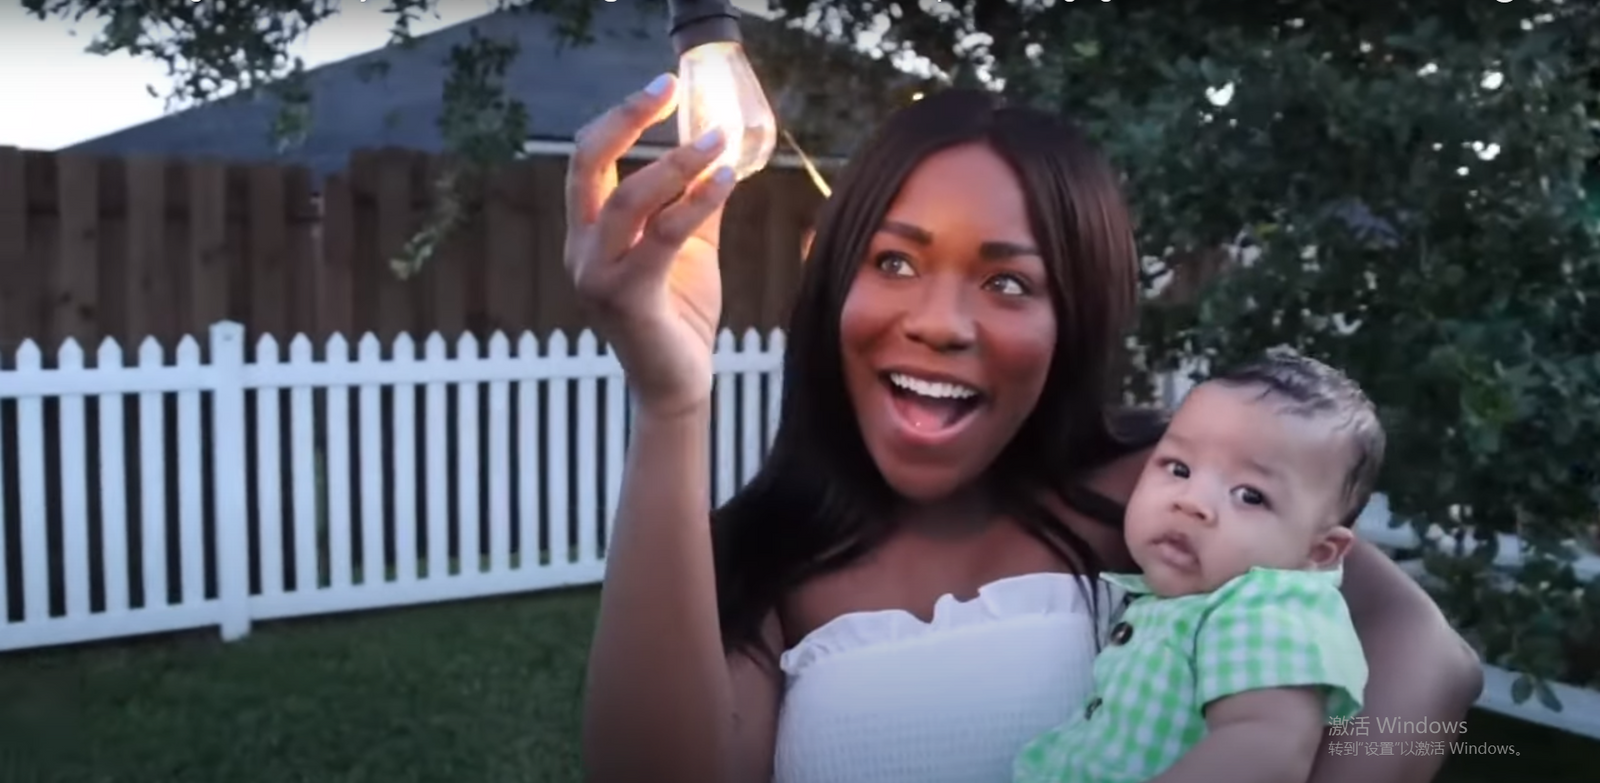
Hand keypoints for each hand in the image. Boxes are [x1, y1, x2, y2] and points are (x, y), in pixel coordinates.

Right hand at [564, 73, 736, 418]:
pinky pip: (662, 236)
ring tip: (717, 139)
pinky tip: (726, 180)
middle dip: (627, 119)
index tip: (663, 87)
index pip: (588, 159)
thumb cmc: (680, 316)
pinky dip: (697, 202)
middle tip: (668, 89)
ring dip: (676, 162)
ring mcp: (595, 275)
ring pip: (629, 198)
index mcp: (587, 233)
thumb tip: (717, 149)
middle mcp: (580, 249)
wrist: (678, 385)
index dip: (620, 117)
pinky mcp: (626, 298)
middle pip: (587, 163)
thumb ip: (692, 201)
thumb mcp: (686, 247)